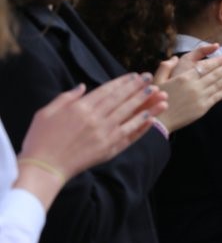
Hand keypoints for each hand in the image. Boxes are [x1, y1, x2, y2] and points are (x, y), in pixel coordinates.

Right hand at [16, 75, 166, 196]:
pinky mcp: (109, 149)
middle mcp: (96, 119)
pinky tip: (151, 118)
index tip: (135, 75)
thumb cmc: (40, 139)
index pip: (108, 91)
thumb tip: (83, 86)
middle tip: (150, 79)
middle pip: (122, 100)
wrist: (44, 167)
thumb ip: (66, 97)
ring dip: (146, 104)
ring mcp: (105, 134)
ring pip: (130, 115)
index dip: (123, 82)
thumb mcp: (46, 112)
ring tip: (159, 95)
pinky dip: (141, 127)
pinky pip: (129, 135)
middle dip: (138, 88)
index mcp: (81, 108)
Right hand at [153, 45, 221, 131]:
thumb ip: (165, 66)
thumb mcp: (156, 80)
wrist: (159, 121)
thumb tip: (174, 58)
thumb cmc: (155, 99)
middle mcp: (195, 85)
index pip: (205, 66)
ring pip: (219, 83)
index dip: (218, 61)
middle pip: (216, 74)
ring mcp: (200, 97)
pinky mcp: (203, 107)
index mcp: (184, 77)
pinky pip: (218, 96)